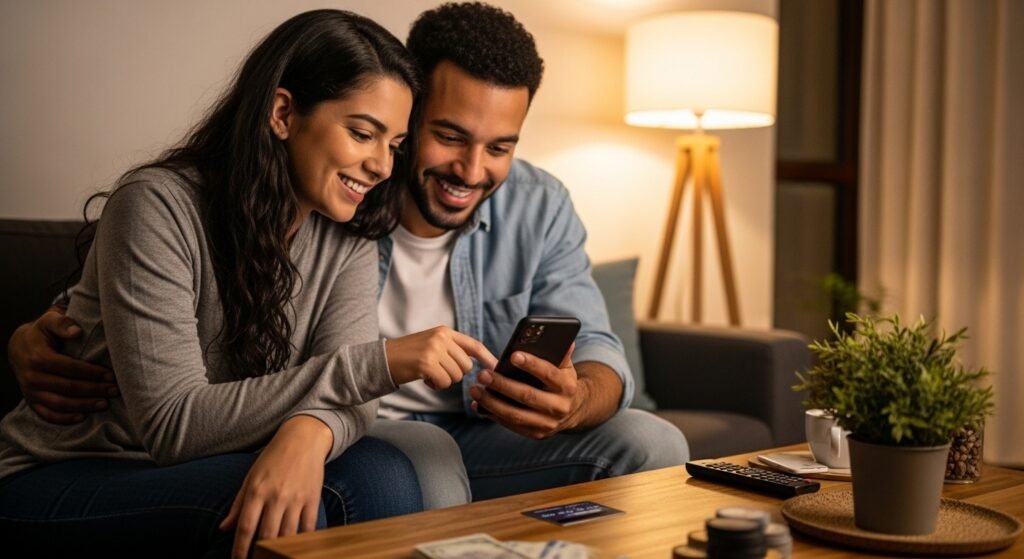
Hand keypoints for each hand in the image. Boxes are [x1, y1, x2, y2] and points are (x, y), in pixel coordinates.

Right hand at [9, 308, 117, 423]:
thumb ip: (62, 323)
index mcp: (38, 358)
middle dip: (94, 390)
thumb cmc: (42, 333)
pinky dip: (65, 419)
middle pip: (68, 387)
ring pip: (60, 404)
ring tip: (104, 404)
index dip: (92, 373)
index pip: (70, 368)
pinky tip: (83, 417)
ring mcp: (30, 392)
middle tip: (115, 391)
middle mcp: (32, 377)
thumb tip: (77, 331)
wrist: (19, 347)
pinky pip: (47, 415)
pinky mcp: (31, 402)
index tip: (111, 375)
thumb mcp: (49, 321)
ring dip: (84, 406)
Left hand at [219, 416, 331, 558]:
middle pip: (267, 534)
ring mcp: (296, 498)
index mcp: (257, 490)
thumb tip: (224, 529)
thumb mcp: (251, 478)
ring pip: (288, 534)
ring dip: (280, 548)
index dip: (240, 549)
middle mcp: (276, 496)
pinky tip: (297, 546)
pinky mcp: (312, 498)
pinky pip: (308, 526)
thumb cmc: (273, 458)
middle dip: (261, 553)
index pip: (245, 527)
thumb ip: (238, 504)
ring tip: (275, 555)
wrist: (303, 438)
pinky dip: (303, 539)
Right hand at [385, 326, 496, 388]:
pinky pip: (445, 382)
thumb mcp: (432, 344)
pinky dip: (436, 385)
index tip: (496, 367)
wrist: (383, 359)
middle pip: (466, 366)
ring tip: (429, 374)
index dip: (487, 357)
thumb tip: (472, 364)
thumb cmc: (408, 355)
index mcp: (445, 331)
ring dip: (444, 381)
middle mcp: (441, 338)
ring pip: (456, 376)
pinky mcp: (427, 363)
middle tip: (438, 372)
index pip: (473, 345)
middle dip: (455, 374)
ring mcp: (434, 349)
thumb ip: (451, 349)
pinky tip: (425, 379)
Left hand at [469, 343, 584, 438]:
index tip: (513, 355)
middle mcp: (559, 407)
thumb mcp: (565, 367)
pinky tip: (479, 405)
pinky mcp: (536, 434)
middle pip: (527, 396)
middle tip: (483, 374)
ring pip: (516, 414)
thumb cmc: (561, 381)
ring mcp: (548, 423)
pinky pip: (511, 425)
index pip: (549, 374)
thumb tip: (564, 338)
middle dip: (502, 385)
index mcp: (567, 386)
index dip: (532, 364)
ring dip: (492, 403)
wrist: (572, 410)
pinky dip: (493, 415)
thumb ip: (561, 353)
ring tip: (475, 390)